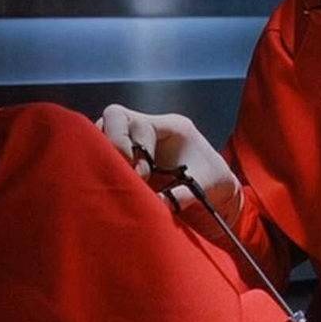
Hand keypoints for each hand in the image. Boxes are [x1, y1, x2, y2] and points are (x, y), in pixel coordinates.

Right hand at [95, 104, 242, 222]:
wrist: (216, 185)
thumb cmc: (212, 182)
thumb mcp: (202, 187)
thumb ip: (182, 195)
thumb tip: (157, 204)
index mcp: (172, 127)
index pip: (138, 122)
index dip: (132, 146)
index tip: (142, 174)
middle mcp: (152, 126)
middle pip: (114, 117)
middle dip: (113, 144)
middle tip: (125, 174)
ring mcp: (137, 136)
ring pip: (104, 129)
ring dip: (105, 154)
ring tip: (119, 179)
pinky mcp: (128, 151)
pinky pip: (105, 146)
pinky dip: (104, 161)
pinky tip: (115, 181)